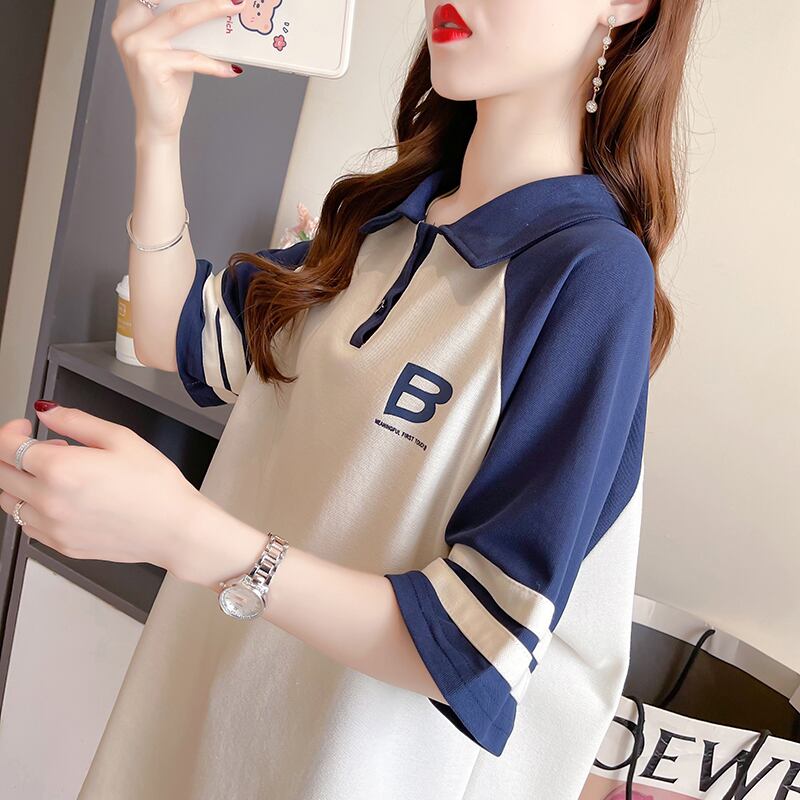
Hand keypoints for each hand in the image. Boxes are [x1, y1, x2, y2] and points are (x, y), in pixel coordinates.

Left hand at [0, 404, 202, 576]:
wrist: (174, 528)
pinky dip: (31, 508)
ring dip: (19, 482)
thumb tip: (47, 411)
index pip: (7, 446)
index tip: (24, 425)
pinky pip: (26, 525)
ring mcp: (52, 527)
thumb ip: (76, 420)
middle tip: (38, 446)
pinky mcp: (61, 545)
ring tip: (54, 474)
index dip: (11, 430)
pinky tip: (60, 497)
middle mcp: (48, 501)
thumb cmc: (156, 486)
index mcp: (61, 470)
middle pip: (1, 474)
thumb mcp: (121, 438)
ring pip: (8, 502)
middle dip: (12, 454)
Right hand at [112, 0, 244, 140]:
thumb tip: (215, 6)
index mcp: (129, 18)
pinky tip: (231, 69)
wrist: (157, 122)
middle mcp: (127, 28)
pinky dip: (214, 64)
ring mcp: (136, 45)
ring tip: (235, 8)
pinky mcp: (150, 64)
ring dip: (213, 10)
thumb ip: (182, 27)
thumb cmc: (167, 85)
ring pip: (182, 17)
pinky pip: (192, 57)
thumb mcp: (173, 49)